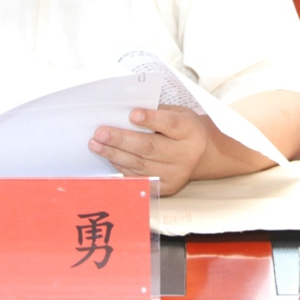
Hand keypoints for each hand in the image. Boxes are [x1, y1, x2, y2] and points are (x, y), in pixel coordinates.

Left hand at [88, 105, 209, 195]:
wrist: (203, 155)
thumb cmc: (183, 128)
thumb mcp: (178, 113)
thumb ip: (156, 111)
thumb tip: (123, 111)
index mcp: (190, 131)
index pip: (170, 124)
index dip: (151, 119)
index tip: (131, 114)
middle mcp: (185, 155)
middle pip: (150, 148)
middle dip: (122, 140)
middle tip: (100, 133)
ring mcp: (176, 175)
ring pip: (141, 165)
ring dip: (115, 154)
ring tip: (96, 144)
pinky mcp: (167, 188)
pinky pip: (140, 179)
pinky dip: (122, 168)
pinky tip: (109, 157)